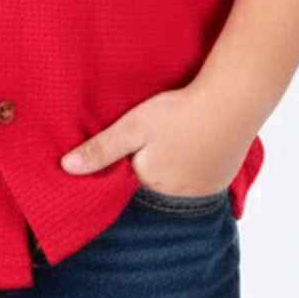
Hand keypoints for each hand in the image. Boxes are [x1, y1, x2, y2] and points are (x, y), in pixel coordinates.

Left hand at [59, 86, 250, 196]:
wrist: (232, 101)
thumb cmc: (179, 112)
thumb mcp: (133, 126)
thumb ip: (101, 149)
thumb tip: (66, 169)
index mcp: (152, 184)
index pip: (129, 183)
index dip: (125, 164)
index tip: (128, 144)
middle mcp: (178, 196)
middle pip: (154, 183)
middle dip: (150, 165)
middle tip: (156, 137)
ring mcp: (205, 190)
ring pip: (178, 181)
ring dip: (174, 166)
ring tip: (175, 138)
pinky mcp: (224, 178)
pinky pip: (201, 178)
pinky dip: (196, 164)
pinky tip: (195, 143)